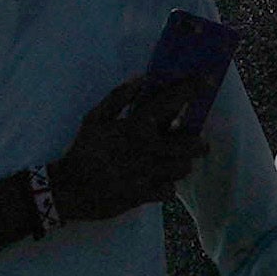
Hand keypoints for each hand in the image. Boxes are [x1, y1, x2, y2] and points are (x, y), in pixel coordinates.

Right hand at [44, 75, 205, 223]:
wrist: (69, 189)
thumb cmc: (83, 151)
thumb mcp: (94, 119)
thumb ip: (118, 98)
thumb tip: (141, 80)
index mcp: (135, 127)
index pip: (170, 102)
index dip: (191, 89)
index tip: (207, 80)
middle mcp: (147, 150)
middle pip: (190, 144)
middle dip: (199, 143)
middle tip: (198, 142)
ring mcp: (148, 174)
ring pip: (182, 168)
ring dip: (182, 164)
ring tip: (175, 161)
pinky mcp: (145, 195)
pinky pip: (169, 190)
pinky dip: (167, 186)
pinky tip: (159, 181)